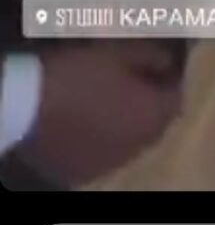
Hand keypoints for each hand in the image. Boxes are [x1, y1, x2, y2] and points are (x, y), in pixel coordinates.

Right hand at [17, 41, 183, 186]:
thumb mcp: (119, 52)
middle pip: (156, 121)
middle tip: (133, 79)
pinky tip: (87, 120)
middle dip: (151, 100)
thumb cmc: (79, 75)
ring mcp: (112, 162)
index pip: (176, 97)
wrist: (28, 108)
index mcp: (153, 116)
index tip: (157, 64)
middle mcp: (140, 145)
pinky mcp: (86, 172)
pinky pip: (105, 152)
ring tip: (107, 99)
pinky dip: (104, 137)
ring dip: (128, 121)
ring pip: (131, 139)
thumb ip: (151, 56)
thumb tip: (167, 62)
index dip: (169, 78)